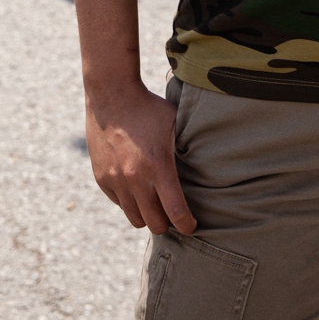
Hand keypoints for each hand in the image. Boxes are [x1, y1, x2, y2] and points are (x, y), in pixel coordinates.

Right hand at [84, 81, 193, 232]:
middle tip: (173, 213)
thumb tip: (217, 167)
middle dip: (167, 224)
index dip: (188, 225)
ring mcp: (114, 179)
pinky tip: (137, 187)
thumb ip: (190, 152)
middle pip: (154, 224)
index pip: (176, 213)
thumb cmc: (150, 109)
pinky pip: (119, 204)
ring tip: (155, 203)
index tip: (192, 224)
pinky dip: (129, 202)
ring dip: (147, 215)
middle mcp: (134, 177)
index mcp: (158, 166)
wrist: (111, 94)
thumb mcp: (176, 127)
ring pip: (135, 218)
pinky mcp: (101, 176)